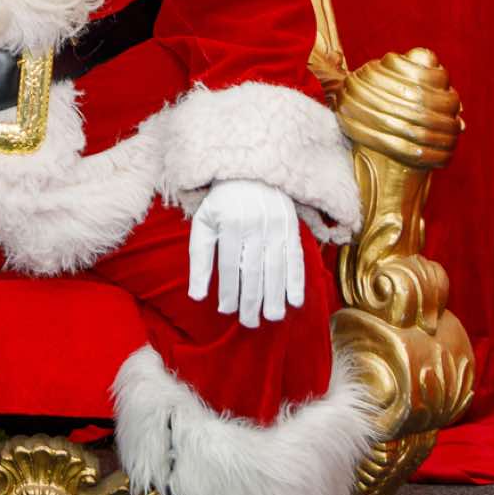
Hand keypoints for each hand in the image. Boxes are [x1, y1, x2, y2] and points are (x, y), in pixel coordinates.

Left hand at [187, 178, 304, 327]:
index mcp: (230, 224)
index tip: (225, 310)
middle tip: (250, 323)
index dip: (228, 290)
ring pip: (276, 268)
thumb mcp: (203, 222)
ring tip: (272, 317)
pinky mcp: (292, 227)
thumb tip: (196, 296)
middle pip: (254, 271)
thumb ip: (199, 258)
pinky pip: (295, 258)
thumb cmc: (222, 202)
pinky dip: (297, 281)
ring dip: (275, 296)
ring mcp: (277, 226)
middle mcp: (256, 225)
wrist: (250, 172)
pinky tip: (295, 301)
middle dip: (252, 300)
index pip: (229, 266)